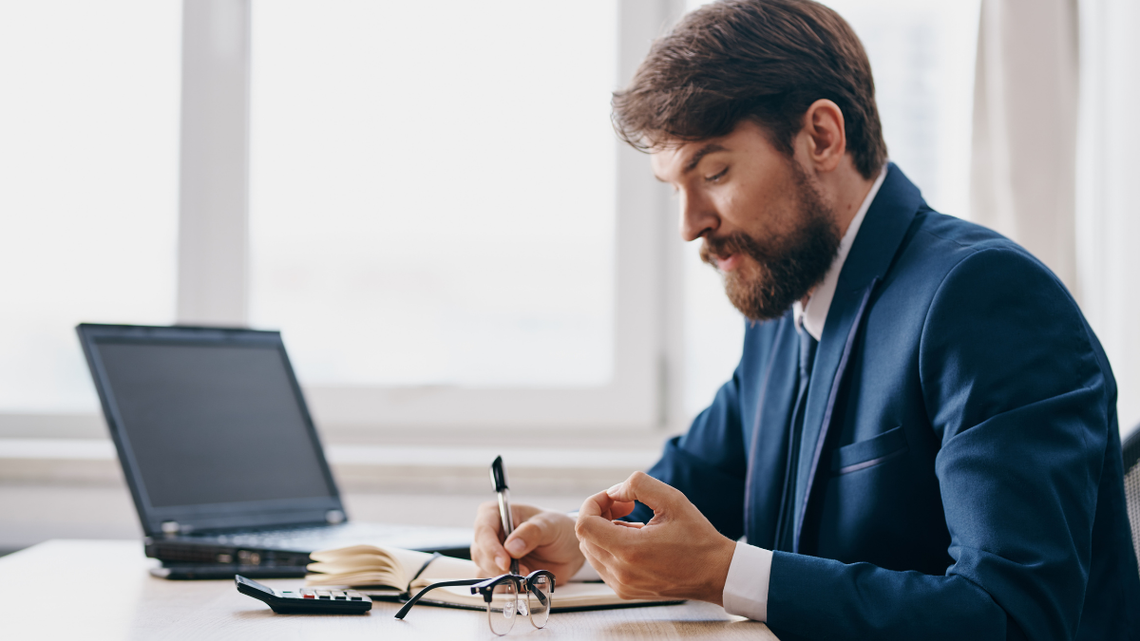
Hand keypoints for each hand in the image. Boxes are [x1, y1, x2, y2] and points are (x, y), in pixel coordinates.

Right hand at [471, 501, 584, 586]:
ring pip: (483, 570)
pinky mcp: (499, 573)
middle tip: (521, 571)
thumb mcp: (549, 525)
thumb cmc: (557, 528)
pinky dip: (506, 587)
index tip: (505, 562)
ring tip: (526, 575)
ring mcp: (493, 554)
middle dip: (498, 566)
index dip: (490, 547)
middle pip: (480, 552)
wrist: (569, 549)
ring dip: (502, 577)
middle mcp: (491, 534)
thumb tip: (511, 547)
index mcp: (497, 513)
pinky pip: (493, 584)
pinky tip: (523, 582)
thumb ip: (531, 532)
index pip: (483, 528)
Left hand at [575, 471, 735, 604]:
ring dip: (604, 531)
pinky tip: (635, 540)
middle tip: (626, 506)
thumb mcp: (672, 499)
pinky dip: (610, 547)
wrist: (715, 573)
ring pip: (590, 550)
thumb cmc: (697, 537)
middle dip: (599, 514)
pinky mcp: (625, 591)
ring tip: (633, 524)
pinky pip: (602, 564)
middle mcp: (620, 572)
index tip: (615, 498)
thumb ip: (638, 485)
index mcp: (629, 550)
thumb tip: (613, 492)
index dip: (593, 503)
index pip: (583, 524)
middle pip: (584, 537)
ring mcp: (621, 585)